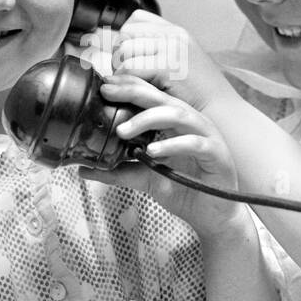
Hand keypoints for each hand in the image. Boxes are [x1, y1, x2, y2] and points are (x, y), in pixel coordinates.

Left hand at [87, 74, 243, 237]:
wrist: (213, 215)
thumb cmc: (184, 189)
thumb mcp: (144, 178)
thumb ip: (117, 171)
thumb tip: (84, 169)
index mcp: (175, 123)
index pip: (151, 96)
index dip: (129, 86)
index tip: (104, 85)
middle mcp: (191, 123)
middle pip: (162, 97)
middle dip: (133, 92)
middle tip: (108, 93)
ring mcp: (206, 136)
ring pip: (178, 114)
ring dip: (148, 119)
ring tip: (124, 131)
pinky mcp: (217, 153)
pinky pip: (195, 143)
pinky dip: (173, 145)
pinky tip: (154, 151)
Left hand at [110, 11, 234, 114]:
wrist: (221, 112)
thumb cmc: (199, 94)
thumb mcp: (181, 63)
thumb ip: (158, 52)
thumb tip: (122, 52)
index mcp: (177, 31)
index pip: (136, 19)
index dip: (126, 38)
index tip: (129, 59)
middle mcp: (174, 35)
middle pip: (126, 33)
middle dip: (119, 55)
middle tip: (126, 76)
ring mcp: (172, 49)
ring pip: (124, 50)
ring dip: (121, 69)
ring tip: (132, 85)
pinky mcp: (167, 66)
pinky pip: (130, 68)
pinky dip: (126, 82)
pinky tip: (137, 93)